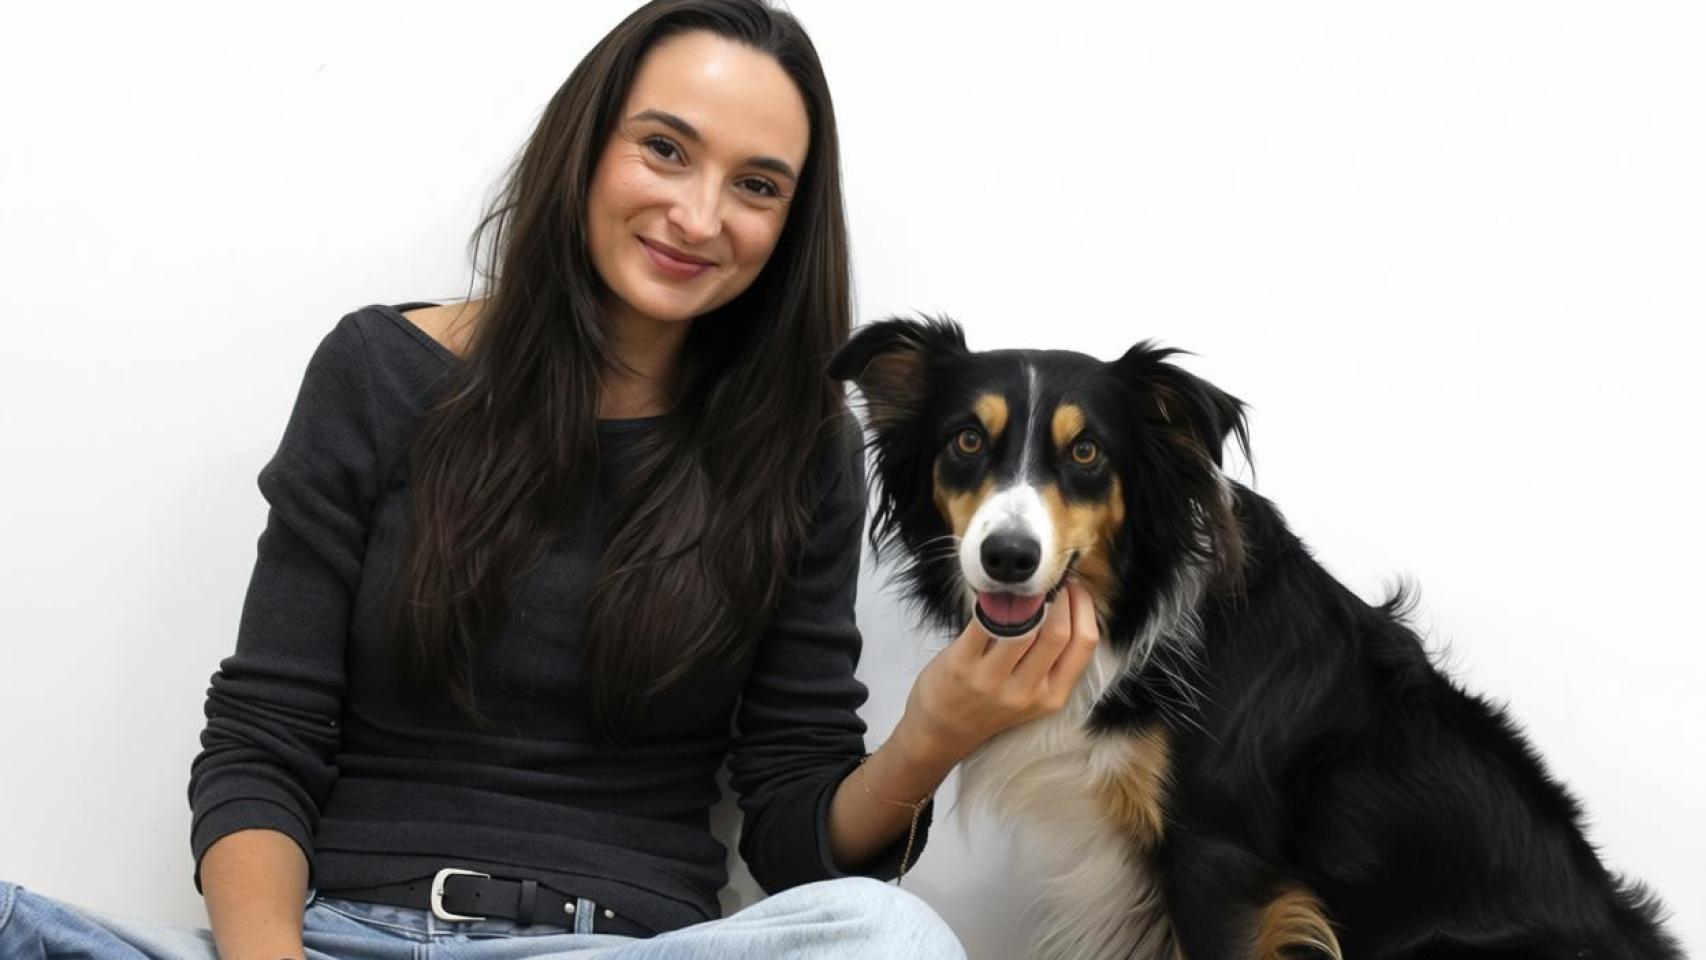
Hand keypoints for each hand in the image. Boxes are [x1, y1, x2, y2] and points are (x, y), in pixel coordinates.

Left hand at [893, 579, 1101, 766]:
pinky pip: (983, 622)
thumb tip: (1067, 607)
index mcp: (1051, 697)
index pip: (1083, 645)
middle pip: (1057, 632)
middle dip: (1061, 597)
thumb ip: (1050, 662)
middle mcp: (1026, 691)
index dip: (1084, 609)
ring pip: (1023, 627)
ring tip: (1026, 587)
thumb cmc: (990, 707)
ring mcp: (991, 680)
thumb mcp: (1032, 697)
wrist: (942, 732)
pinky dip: (992, 602)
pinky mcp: (960, 665)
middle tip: (1053, 580)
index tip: (1077, 589)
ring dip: (1027, 598)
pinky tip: (995, 594)